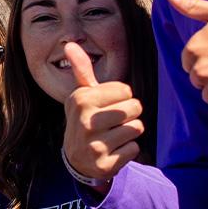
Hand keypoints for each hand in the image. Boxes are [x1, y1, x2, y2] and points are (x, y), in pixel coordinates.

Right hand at [62, 43, 143, 193]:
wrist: (76, 159)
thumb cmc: (86, 119)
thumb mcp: (83, 95)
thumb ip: (82, 69)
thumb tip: (70, 44)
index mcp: (81, 99)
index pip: (126, 89)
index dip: (122, 97)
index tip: (107, 106)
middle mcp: (85, 122)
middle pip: (134, 107)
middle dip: (130, 114)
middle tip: (114, 121)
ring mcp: (94, 145)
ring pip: (136, 128)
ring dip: (130, 132)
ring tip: (114, 135)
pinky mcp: (104, 165)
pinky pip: (134, 149)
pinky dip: (128, 150)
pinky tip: (114, 151)